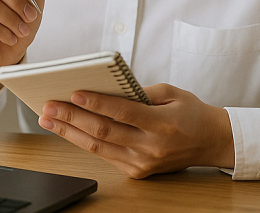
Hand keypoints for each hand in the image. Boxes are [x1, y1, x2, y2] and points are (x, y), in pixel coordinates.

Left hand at [37, 84, 234, 178]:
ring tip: (48, 119)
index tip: (74, 93)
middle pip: (104, 132)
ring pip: (99, 147)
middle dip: (72, 118)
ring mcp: (143, 163)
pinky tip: (68, 130)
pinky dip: (84, 141)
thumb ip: (140, 91)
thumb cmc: (191, 112)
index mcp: (162, 124)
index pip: (123, 112)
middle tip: (48, 106)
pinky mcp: (137, 172)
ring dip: (69, 132)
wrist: (211, 142)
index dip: (97, 103)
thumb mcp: (172, 92)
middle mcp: (151, 147)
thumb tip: (105, 88)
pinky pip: (105, 155)